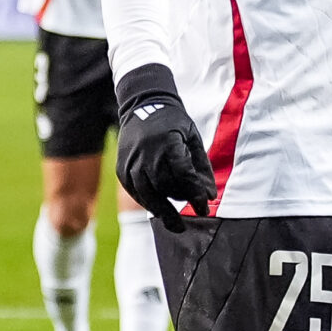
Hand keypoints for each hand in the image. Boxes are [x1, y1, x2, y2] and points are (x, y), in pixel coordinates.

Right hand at [114, 64, 215, 230]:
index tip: (205, 207)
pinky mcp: (121, 169)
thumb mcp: (192, 137)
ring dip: (164, 212)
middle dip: (182, 202)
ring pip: (148, 195)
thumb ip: (201, 166)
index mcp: (167, 142)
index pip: (183, 175)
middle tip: (196, 213)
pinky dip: (149, 203)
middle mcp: (146, 153)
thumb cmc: (173, 122)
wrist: (142, 105)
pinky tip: (160, 210)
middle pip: (166, 187)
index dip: (195, 194)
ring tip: (177, 225)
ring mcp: (131, 162)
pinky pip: (136, 192)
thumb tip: (210, 196)